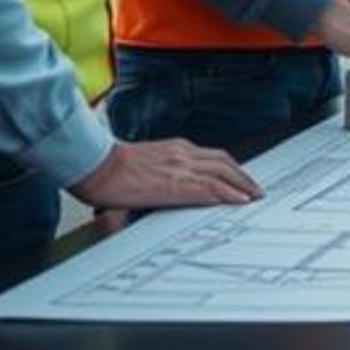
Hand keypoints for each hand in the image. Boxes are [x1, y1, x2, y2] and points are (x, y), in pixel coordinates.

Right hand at [70, 138, 261, 208]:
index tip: (241, 178)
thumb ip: (159, 173)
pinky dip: (227, 194)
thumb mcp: (143, 164)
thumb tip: (162, 188)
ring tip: (254, 197)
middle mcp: (182, 154)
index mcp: (175, 148)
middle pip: (224, 162)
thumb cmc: (109, 167)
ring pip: (222, 174)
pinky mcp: (174, 184)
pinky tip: (238, 201)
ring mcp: (180, 168)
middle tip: (256, 189)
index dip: (231, 167)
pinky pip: (209, 189)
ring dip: (242, 186)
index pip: (212, 156)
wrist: (93, 163)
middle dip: (243, 176)